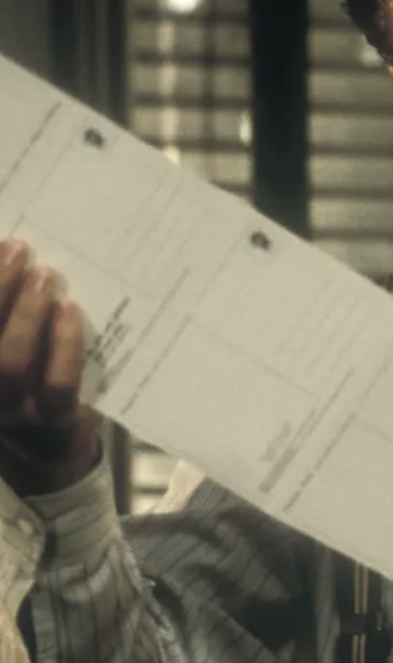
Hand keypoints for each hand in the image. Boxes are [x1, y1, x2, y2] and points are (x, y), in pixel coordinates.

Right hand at [0, 238, 98, 496]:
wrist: (52, 453)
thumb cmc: (31, 381)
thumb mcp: (15, 347)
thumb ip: (13, 314)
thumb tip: (13, 254)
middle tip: (20, 251)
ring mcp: (11, 411)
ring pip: (9, 364)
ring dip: (27, 313)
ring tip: (46, 276)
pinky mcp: (53, 423)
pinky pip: (57, 386)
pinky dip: (64, 345)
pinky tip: (71, 312)